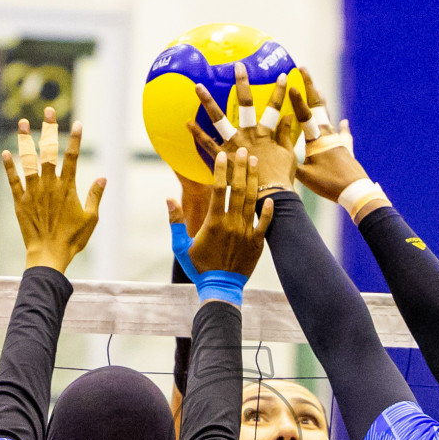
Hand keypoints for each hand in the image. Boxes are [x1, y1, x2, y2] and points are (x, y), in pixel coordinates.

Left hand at [1, 107, 105, 273]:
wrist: (48, 255)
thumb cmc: (72, 239)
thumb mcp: (91, 219)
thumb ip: (95, 196)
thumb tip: (104, 178)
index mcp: (67, 187)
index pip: (72, 157)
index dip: (75, 139)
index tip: (77, 124)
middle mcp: (49, 185)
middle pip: (49, 151)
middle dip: (50, 129)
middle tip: (49, 111)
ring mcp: (33, 191)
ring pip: (28, 160)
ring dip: (25, 140)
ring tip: (22, 123)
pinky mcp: (20, 201)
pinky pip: (13, 180)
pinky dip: (9, 166)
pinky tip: (5, 152)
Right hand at [167, 148, 273, 278]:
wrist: (219, 289)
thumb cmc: (198, 267)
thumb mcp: (180, 246)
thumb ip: (175, 222)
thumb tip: (168, 199)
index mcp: (213, 222)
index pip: (218, 189)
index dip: (220, 171)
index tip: (222, 156)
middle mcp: (231, 224)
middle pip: (238, 189)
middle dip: (240, 168)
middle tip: (243, 151)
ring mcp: (246, 233)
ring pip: (252, 201)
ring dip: (253, 180)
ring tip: (254, 163)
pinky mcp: (257, 243)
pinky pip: (264, 223)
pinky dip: (267, 210)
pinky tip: (269, 197)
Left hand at [187, 62, 298, 194]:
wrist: (269, 197)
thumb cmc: (281, 179)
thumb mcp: (287, 156)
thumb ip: (285, 135)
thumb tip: (289, 116)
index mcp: (266, 134)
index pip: (274, 108)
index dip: (279, 92)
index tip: (282, 75)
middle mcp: (249, 135)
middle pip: (245, 105)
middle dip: (242, 84)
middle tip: (237, 66)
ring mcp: (234, 145)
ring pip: (220, 119)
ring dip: (208, 102)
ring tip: (199, 86)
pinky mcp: (223, 158)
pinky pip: (207, 144)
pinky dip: (197, 133)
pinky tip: (187, 122)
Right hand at [287, 67, 370, 206]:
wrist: (355, 190)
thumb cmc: (328, 184)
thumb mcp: (304, 177)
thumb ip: (290, 162)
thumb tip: (275, 153)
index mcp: (316, 140)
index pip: (304, 116)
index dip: (296, 100)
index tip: (290, 84)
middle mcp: (328, 135)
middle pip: (318, 106)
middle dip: (309, 86)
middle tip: (303, 69)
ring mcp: (338, 140)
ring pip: (328, 115)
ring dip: (320, 101)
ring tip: (316, 90)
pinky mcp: (346, 148)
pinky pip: (343, 133)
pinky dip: (342, 127)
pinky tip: (344, 121)